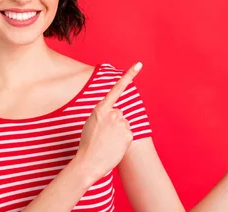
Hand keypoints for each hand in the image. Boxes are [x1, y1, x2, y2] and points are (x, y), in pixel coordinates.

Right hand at [75, 62, 142, 180]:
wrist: (88, 163)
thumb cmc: (88, 143)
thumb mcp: (92, 122)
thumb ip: (104, 114)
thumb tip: (117, 113)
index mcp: (101, 108)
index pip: (117, 88)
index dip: (129, 75)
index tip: (139, 65)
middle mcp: (114, 113)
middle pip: (119, 113)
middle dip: (114, 122)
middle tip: (103, 135)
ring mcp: (122, 123)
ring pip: (124, 124)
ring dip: (118, 132)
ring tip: (107, 142)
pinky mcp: (129, 134)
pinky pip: (128, 134)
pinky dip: (123, 140)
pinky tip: (114, 146)